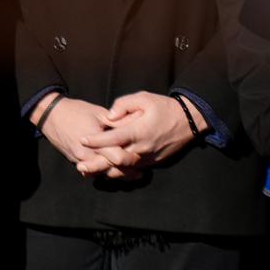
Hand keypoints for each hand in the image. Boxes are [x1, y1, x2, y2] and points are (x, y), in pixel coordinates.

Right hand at [34, 94, 139, 178]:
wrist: (50, 115)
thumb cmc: (75, 111)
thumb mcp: (98, 113)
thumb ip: (117, 122)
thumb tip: (136, 122)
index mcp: (94, 141)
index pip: (117, 157)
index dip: (131, 157)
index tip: (140, 154)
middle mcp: (87, 154)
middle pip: (112, 170)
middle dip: (126, 170)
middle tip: (140, 169)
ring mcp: (80, 160)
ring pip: (102, 174)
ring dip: (116, 174)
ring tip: (131, 174)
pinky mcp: (76, 162)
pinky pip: (93, 172)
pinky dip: (104, 172)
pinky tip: (114, 171)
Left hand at [82, 91, 200, 169]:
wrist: (189, 122)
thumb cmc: (164, 107)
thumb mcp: (143, 98)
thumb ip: (123, 104)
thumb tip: (109, 116)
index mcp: (139, 131)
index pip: (113, 138)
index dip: (96, 140)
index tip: (82, 139)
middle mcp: (143, 147)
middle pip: (115, 160)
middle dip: (97, 163)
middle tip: (80, 165)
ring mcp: (148, 157)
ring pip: (124, 169)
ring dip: (106, 170)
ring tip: (88, 171)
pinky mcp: (153, 163)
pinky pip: (133, 170)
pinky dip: (120, 171)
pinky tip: (107, 170)